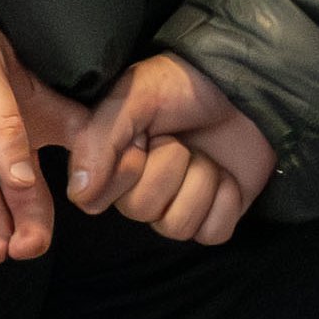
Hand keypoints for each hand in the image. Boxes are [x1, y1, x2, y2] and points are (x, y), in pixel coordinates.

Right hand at [65, 52, 272, 245]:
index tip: (143, 137)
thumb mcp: (135, 94)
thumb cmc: (181, 85)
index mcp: (110, 164)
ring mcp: (175, 208)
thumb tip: (80, 193)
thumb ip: (99, 139)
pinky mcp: (211, 220)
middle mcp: (136, 192)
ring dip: (200, 180)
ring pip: (177, 226)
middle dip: (171, 165)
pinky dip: (225, 200)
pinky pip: (212, 233)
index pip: (95, 198)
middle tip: (179, 140)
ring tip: (203, 154)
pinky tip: (224, 176)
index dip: (127, 168)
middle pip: (141, 210)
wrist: (238, 89)